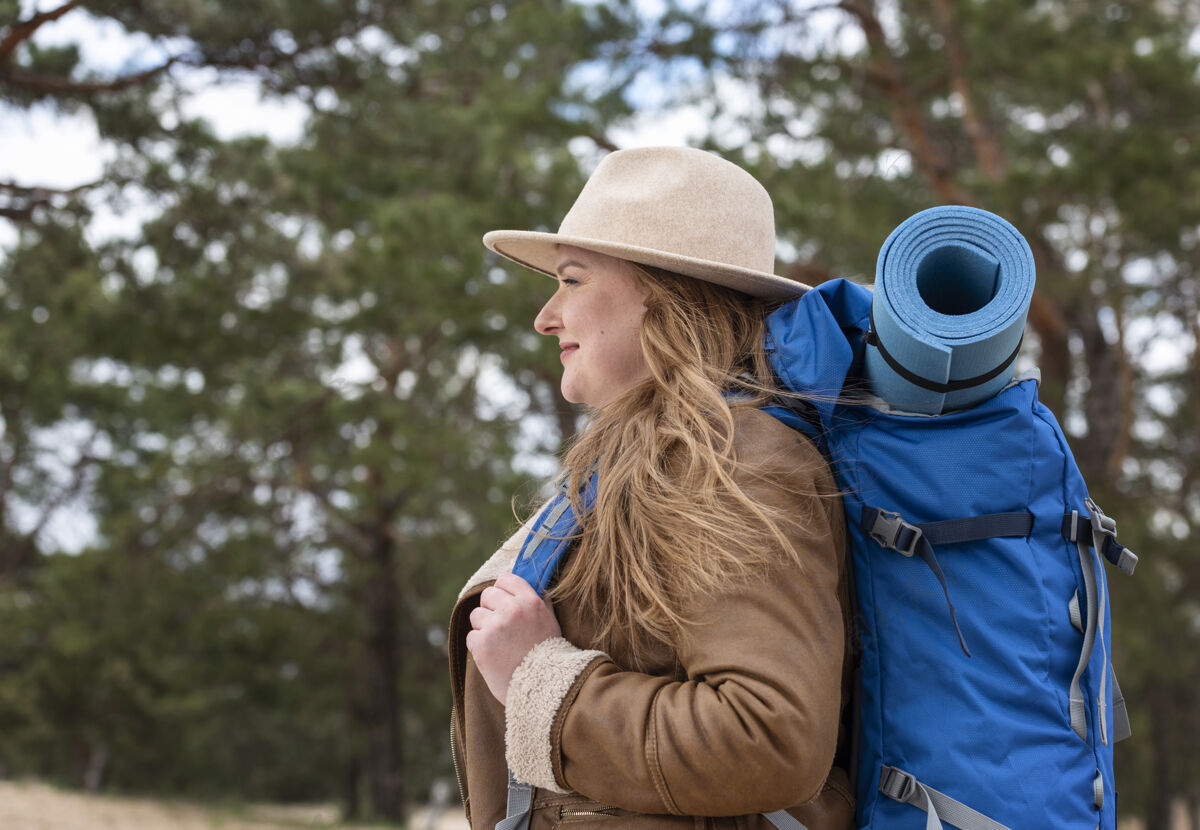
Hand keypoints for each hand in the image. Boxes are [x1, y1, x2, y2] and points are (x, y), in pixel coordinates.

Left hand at [465, 573, 561, 705]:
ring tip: (500, 644)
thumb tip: (532, 582)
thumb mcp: (550, 621)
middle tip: (501, 627)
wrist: (542, 688)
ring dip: (484, 628)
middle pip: (487, 595)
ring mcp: (495, 626)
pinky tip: (494, 656)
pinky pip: (471, 637)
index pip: (506, 578)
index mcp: (531, 601)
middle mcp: (512, 610)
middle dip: (491, 609)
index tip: (505, 603)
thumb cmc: (548, 655)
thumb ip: (539, 600)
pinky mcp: (482, 644)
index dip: (503, 590)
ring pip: (476, 615)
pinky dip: (479, 647)